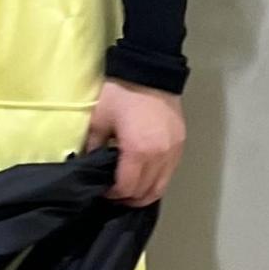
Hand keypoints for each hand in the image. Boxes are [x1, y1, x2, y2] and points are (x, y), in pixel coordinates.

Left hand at [83, 77, 186, 205]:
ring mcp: (173, 152)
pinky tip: (144, 175)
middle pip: (145, 193)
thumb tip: (87, 163)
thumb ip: (92, 146)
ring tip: (129, 188)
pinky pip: (169, 174)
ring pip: (160, 188)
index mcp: (138, 152)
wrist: (150, 71)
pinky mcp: (180, 145)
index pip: (126, 188)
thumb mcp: (100, 119)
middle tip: (114, 194)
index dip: (112, 194)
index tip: (103, 190)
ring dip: (144, 193)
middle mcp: (159, 157)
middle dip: (127, 198)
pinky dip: (156, 180)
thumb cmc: (122, 94)